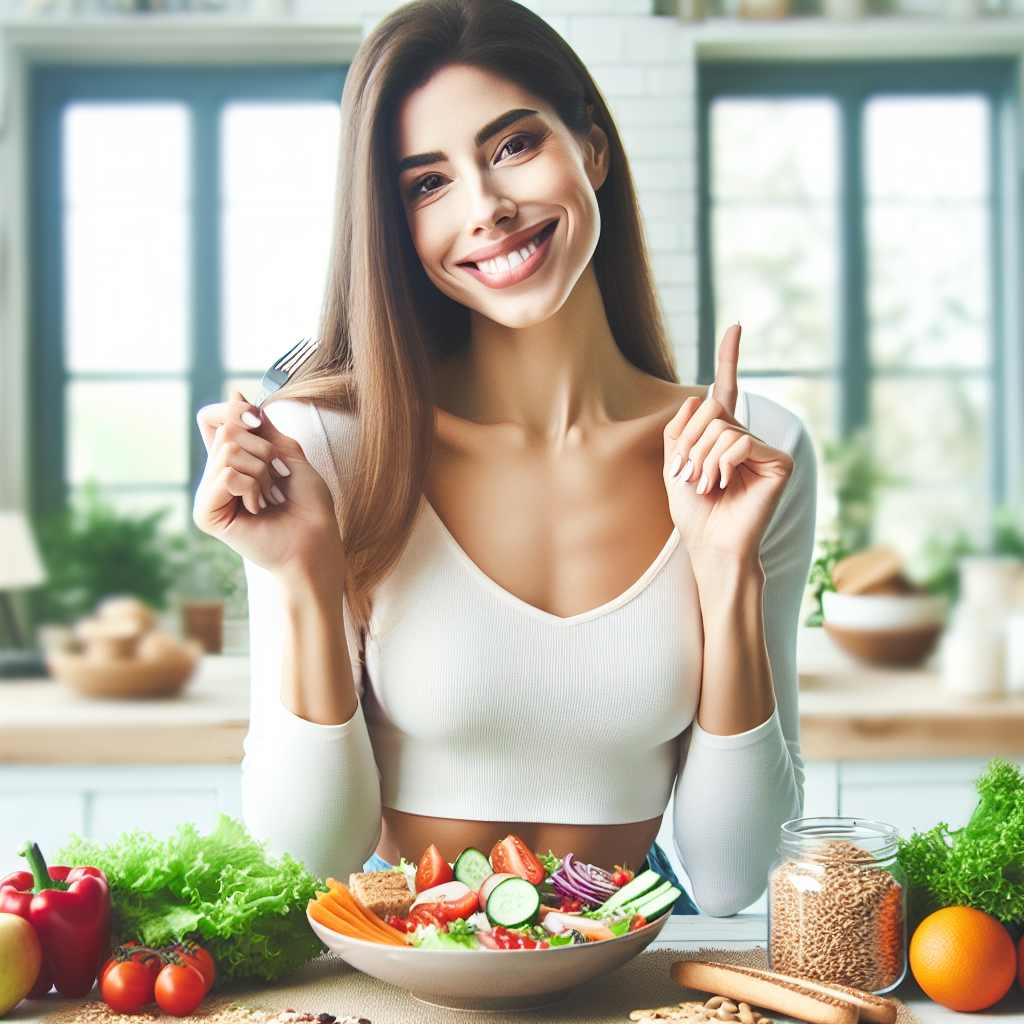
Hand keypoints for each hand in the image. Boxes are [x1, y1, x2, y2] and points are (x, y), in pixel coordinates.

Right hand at [193, 393, 341, 584]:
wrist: (316, 542)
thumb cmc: (309, 506)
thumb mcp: (289, 455)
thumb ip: (263, 428)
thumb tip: (237, 396)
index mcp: (233, 462)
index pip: (214, 420)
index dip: (233, 411)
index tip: (257, 420)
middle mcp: (216, 477)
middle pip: (226, 431)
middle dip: (263, 450)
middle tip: (277, 480)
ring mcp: (210, 495)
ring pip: (228, 450)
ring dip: (261, 472)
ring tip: (269, 498)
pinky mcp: (207, 514)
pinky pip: (227, 474)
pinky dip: (252, 487)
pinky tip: (258, 509)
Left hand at [662, 326, 792, 565]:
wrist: (709, 544)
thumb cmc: (693, 511)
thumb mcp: (673, 465)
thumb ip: (679, 430)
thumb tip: (698, 398)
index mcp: (722, 434)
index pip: (726, 388)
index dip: (729, 357)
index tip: (735, 326)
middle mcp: (746, 435)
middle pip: (711, 411)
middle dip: (690, 444)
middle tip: (690, 476)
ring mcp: (764, 448)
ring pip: (723, 428)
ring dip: (703, 459)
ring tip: (705, 485)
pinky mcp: (779, 462)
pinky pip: (741, 443)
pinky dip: (722, 463)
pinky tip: (722, 484)